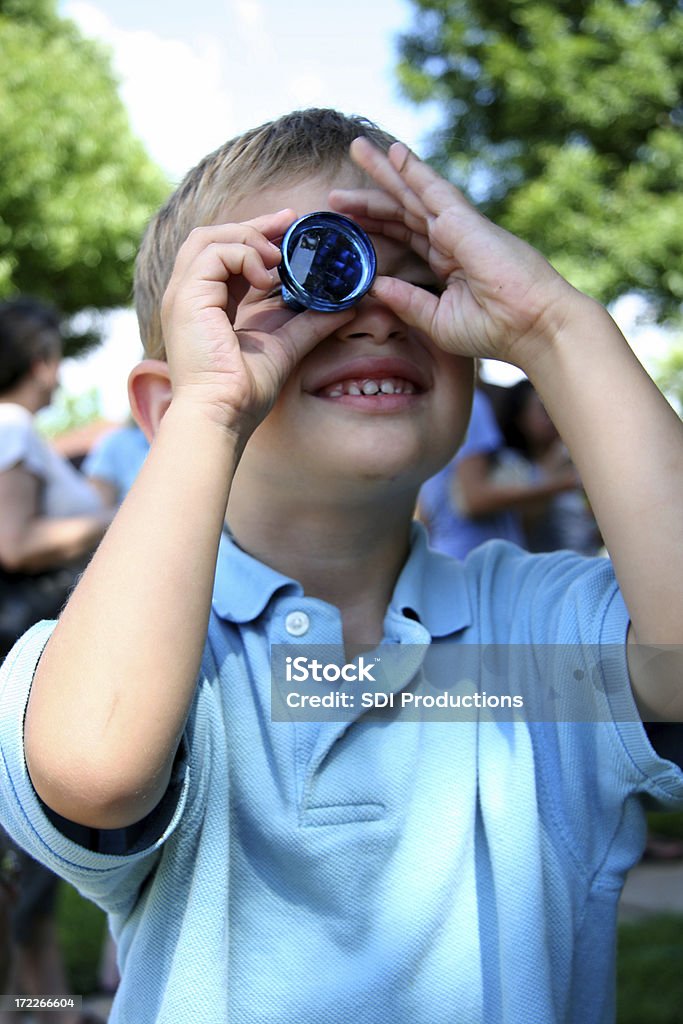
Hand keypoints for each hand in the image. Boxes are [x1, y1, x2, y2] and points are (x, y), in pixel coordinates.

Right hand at [160, 210, 352, 433]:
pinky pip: (215, 253)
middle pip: (212, 236)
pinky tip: (266, 277)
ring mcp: (183, 294)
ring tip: (278, 258)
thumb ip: (310, 323)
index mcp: (204, 305)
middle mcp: (189, 295)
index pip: (224, 254)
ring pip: (209, 237)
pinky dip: (245, 255)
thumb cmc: (244, 392)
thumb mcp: (285, 346)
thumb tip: (346, 308)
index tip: (288, 230)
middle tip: (290, 222)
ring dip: (249, 238)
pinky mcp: (187, 297)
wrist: (223, 413)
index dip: (255, 237)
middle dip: (252, 225)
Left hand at [331, 138, 587, 368]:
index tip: (343, 225)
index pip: (403, 238)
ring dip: (383, 172)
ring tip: (356, 149)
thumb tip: (374, 285)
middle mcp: (450, 239)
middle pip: (401, 210)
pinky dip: (412, 168)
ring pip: (411, 193)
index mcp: (445, 263)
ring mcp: (457, 227)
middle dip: (369, 198)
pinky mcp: (463, 221)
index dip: (373, 229)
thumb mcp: (438, 321)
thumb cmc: (495, 329)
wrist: (532, 326)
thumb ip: (406, 301)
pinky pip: (432, 188)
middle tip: (335, 192)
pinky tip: (392, 152)